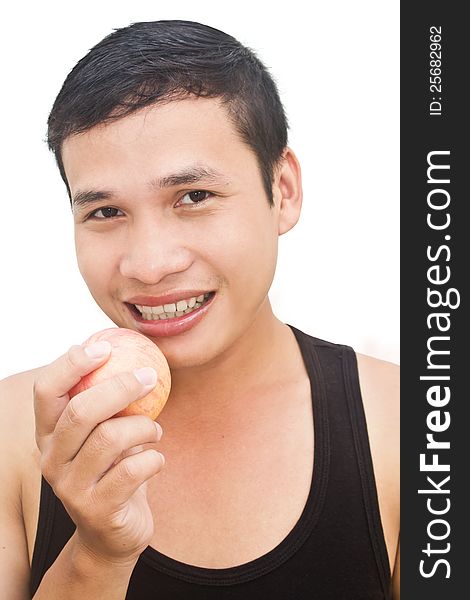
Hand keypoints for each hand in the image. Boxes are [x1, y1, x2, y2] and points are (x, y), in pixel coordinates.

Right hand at [33, 341, 164, 565]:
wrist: (112, 534)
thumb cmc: (112, 470)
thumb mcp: (103, 432)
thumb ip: (105, 399)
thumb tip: (117, 343)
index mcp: (49, 433)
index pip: (46, 390)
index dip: (72, 364)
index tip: (105, 347)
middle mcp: (51, 459)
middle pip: (81, 410)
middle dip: (121, 386)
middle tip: (150, 377)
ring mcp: (70, 487)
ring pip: (111, 437)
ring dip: (145, 426)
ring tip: (156, 430)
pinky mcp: (97, 509)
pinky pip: (133, 469)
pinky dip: (154, 457)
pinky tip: (156, 458)